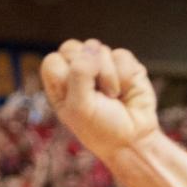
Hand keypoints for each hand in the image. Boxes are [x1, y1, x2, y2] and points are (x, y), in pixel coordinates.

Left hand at [41, 39, 159, 163]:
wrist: (134, 138)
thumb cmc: (101, 128)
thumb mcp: (80, 108)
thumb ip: (79, 75)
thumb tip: (92, 48)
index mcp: (60, 85)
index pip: (52, 61)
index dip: (65, 74)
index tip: (77, 95)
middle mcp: (77, 71)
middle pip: (71, 47)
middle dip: (86, 71)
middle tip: (96, 95)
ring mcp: (100, 65)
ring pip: (97, 49)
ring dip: (107, 77)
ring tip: (112, 96)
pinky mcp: (122, 63)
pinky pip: (121, 55)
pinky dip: (124, 76)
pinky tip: (125, 91)